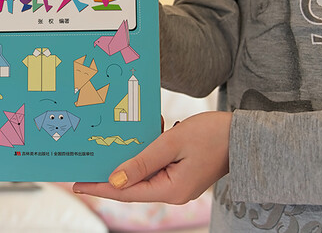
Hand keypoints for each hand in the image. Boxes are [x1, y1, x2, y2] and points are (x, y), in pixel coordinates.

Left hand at [73, 111, 231, 204]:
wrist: (243, 134)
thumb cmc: (212, 135)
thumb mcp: (173, 142)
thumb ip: (143, 161)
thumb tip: (116, 179)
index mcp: (171, 189)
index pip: (127, 191)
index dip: (101, 186)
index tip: (78, 183)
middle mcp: (174, 191)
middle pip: (135, 183)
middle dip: (115, 168)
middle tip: (92, 157)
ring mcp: (180, 183)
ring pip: (147, 171)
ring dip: (136, 153)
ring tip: (120, 138)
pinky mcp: (184, 173)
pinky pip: (160, 164)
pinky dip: (152, 150)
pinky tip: (151, 131)